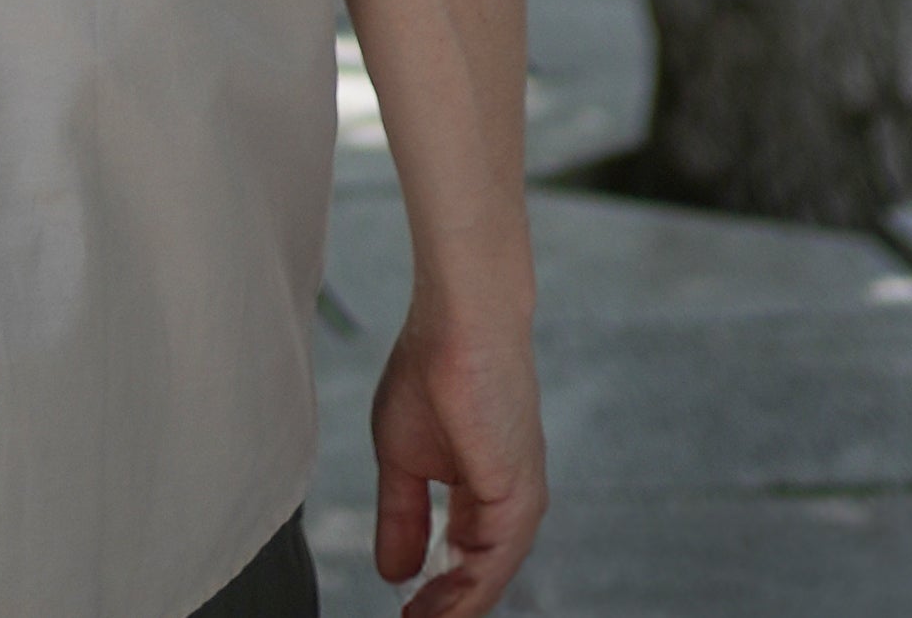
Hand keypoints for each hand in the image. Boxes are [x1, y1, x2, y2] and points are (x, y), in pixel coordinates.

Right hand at [370, 308, 545, 617]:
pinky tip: (437, 609)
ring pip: (486, 580)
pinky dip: (464, 594)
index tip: (405, 613)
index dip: (432, 592)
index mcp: (481, 492)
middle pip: (476, 578)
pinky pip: (491, 564)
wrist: (458, 322)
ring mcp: (517, 502)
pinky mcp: (517, 496)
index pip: (460, 559)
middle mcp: (507, 504)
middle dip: (443, 608)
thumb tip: (394, 570)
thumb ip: (402, 516)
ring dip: (451, 609)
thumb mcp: (401, 456)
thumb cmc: (431, 367)